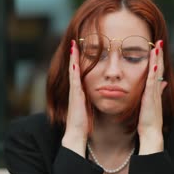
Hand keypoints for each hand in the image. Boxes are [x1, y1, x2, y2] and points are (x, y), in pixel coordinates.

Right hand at [61, 40, 88, 157]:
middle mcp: (76, 89)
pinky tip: (75, 62)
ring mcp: (74, 92)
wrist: (77, 134)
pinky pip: (74, 81)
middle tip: (75, 40)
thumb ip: (92, 98)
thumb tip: (101, 92)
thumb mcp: (89, 106)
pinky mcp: (75, 97)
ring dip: (73, 58)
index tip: (82, 46)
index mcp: (80, 90)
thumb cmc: (84, 122)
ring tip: (73, 45)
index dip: (80, 59)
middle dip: (74, 54)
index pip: (80, 71)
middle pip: (74, 67)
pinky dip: (74, 71)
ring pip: (73, 71)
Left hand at [137, 40, 167, 154]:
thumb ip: (157, 92)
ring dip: (158, 59)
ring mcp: (154, 93)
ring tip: (158, 46)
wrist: (151, 133)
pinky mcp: (150, 98)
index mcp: (155, 90)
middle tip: (159, 41)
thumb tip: (163, 82)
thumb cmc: (148, 121)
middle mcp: (156, 90)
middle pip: (159, 68)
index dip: (157, 59)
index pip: (157, 71)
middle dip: (159, 54)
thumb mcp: (151, 103)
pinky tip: (154, 63)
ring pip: (157, 72)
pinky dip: (154, 72)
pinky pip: (152, 82)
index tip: (156, 47)